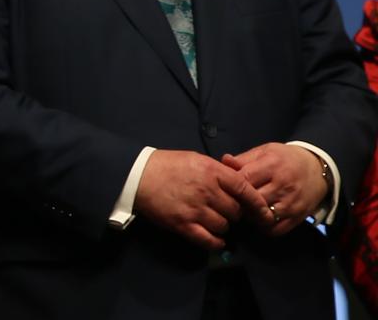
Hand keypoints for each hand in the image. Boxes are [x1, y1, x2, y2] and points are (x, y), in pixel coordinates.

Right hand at [134, 149, 271, 248]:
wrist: (137, 175)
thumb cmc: (166, 165)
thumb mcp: (195, 159)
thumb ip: (218, 171)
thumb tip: (237, 184)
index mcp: (211, 171)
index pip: (245, 189)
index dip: (258, 203)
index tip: (265, 213)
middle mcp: (207, 191)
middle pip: (236, 210)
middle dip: (233, 212)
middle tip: (224, 210)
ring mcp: (195, 209)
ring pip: (224, 226)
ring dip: (222, 225)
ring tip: (212, 219)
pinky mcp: (184, 224)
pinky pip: (210, 240)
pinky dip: (216, 242)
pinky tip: (214, 239)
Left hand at [222, 143, 328, 236]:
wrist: (317, 168)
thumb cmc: (285, 158)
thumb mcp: (264, 151)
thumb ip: (243, 159)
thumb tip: (224, 161)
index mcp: (272, 166)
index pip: (244, 180)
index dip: (231, 186)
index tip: (226, 188)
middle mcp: (283, 185)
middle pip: (252, 200)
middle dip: (239, 202)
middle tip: (232, 202)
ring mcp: (291, 203)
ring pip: (262, 217)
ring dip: (250, 216)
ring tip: (245, 209)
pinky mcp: (298, 217)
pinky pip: (276, 229)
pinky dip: (264, 227)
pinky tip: (259, 219)